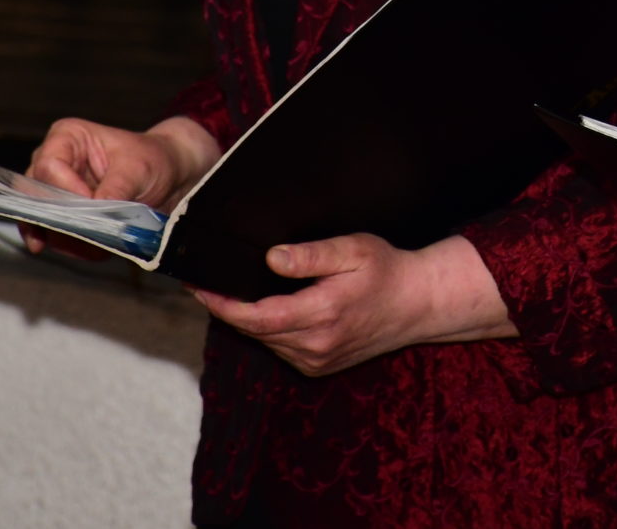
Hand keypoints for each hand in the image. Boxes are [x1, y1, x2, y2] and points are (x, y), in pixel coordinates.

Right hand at [22, 115, 218, 255]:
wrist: (167, 176)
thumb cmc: (152, 160)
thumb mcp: (140, 168)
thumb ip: (117, 187)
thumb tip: (98, 208)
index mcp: (67, 137)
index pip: (48, 166)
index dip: (66, 190)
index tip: (92, 205)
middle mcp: (51, 162)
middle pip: (37, 197)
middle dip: (62, 220)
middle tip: (88, 236)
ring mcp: (53, 191)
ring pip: (41, 221)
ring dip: (69, 239)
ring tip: (98, 246)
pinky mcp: (61, 216)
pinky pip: (53, 237)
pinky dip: (74, 247)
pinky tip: (96, 249)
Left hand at [193, 233, 514, 376]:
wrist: (417, 304)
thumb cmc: (386, 270)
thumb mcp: (353, 250)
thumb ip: (311, 255)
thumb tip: (271, 258)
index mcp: (321, 314)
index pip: (256, 316)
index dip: (222, 304)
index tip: (199, 286)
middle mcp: (315, 345)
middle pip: (255, 330)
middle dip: (229, 308)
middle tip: (208, 281)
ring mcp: (317, 360)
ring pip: (266, 340)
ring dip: (249, 320)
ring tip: (235, 291)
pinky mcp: (319, 366)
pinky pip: (281, 348)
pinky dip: (269, 330)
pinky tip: (270, 309)